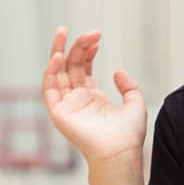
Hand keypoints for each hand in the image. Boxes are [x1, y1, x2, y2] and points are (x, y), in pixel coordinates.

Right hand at [42, 28, 147, 166]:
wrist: (120, 152)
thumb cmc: (128, 135)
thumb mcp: (135, 104)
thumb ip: (129, 86)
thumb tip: (117, 71)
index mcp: (92, 98)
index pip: (82, 68)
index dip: (87, 51)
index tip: (97, 38)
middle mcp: (77, 100)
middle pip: (70, 67)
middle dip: (76, 46)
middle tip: (88, 32)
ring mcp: (66, 106)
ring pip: (56, 73)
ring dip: (58, 52)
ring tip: (63, 33)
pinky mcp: (58, 113)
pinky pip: (48, 89)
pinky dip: (50, 72)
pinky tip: (58, 57)